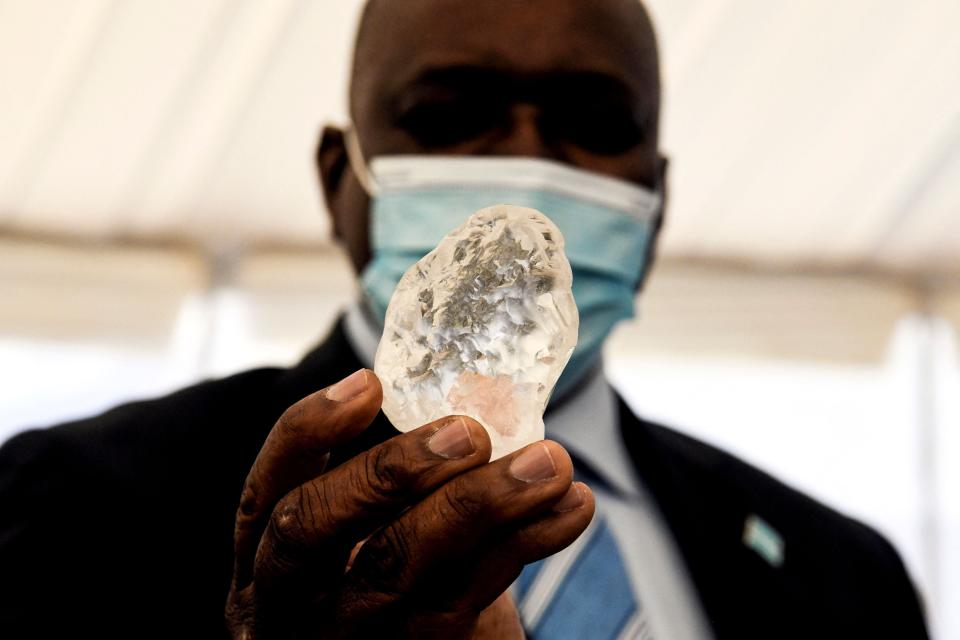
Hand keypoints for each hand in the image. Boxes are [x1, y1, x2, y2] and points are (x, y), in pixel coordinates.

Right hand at [225, 368, 594, 638]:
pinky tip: (570, 507)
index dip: (307, 434)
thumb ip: (399, 481)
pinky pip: (462, 602)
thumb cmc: (397, 581)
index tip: (369, 383)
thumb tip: (480, 393)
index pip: (261, 492)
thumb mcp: (374, 532)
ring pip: (394, 569)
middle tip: (470, 432)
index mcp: (263, 560)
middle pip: (311, 531)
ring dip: (479, 505)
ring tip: (550, 463)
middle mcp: (284, 606)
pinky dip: (522, 544)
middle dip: (388, 471)